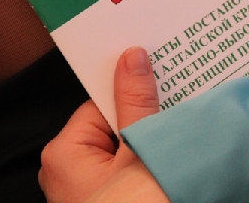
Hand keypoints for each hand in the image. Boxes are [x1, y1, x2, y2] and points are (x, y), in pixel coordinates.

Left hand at [38, 47, 168, 201]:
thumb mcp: (140, 149)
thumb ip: (136, 103)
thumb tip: (132, 59)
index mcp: (65, 153)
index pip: (100, 102)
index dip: (130, 86)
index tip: (157, 67)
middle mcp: (72, 171)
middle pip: (114, 123)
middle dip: (146, 112)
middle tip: (178, 95)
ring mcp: (95, 189)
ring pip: (128, 146)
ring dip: (154, 136)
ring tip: (183, 123)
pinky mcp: (114, 199)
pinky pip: (133, 165)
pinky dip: (153, 157)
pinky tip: (177, 150)